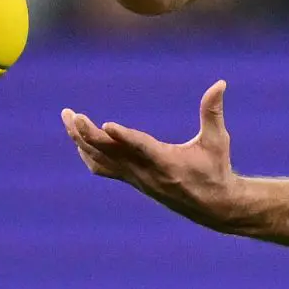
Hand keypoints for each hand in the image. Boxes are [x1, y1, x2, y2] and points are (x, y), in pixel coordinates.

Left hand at [63, 80, 244, 227]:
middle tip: (71, 114)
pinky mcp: (131, 180)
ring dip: (81, 140)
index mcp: (167, 163)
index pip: (141, 148)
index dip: (124, 136)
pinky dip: (87, 153)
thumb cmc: (216, 169)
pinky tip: (78, 139)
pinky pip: (101, 168)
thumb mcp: (217, 140)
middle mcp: (146, 172)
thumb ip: (213, 112)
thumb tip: (221, 82)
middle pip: (110, 153)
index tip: (106, 124)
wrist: (212, 205)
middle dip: (88, 133)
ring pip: (100, 159)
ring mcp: (135, 178)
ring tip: (68, 118)